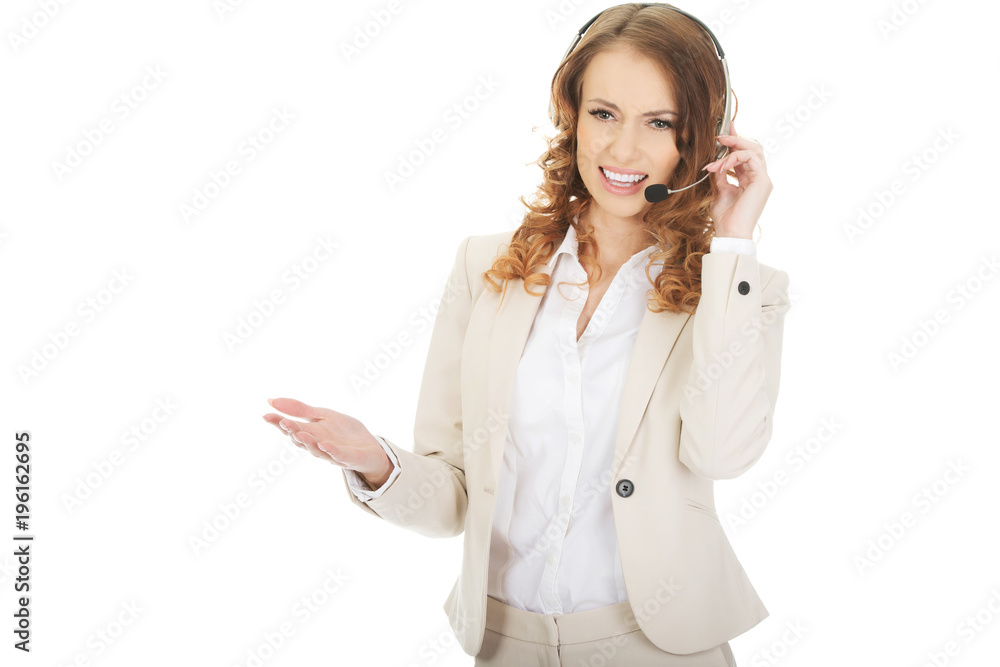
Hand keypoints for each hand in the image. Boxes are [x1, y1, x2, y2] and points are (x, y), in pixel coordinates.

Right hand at [262, 397, 393, 488]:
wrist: (370, 448)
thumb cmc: (344, 433)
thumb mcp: (322, 415)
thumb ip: (300, 409)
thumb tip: (271, 400)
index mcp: (310, 433)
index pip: (291, 428)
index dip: (279, 423)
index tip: (266, 415)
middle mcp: (317, 445)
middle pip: (301, 439)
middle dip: (292, 431)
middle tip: (282, 421)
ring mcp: (332, 453)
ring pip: (316, 449)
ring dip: (307, 441)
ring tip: (298, 432)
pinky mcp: (348, 458)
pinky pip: (338, 455)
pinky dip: (331, 450)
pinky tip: (325, 444)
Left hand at [701, 120, 771, 240]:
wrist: (730, 232)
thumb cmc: (725, 217)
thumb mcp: (720, 190)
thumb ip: (720, 175)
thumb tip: (715, 161)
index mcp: (751, 180)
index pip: (746, 155)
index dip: (737, 142)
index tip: (725, 131)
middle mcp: (759, 178)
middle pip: (754, 148)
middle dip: (737, 139)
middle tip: (720, 135)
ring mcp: (763, 179)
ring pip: (754, 150)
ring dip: (734, 146)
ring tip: (719, 147)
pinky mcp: (762, 181)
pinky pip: (751, 159)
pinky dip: (734, 158)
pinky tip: (721, 165)